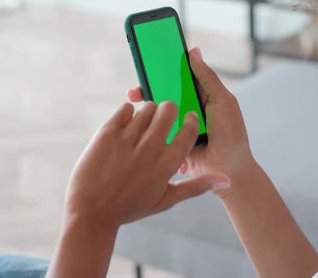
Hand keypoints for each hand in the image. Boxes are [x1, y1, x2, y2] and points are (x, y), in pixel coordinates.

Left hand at [64, 101, 229, 228]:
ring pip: (147, 106)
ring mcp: (128, 138)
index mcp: (168, 163)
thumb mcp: (166, 200)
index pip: (189, 128)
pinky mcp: (108, 132)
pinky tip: (126, 127)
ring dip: (148, 112)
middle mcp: (151, 147)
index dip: (189, 120)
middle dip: (168, 110)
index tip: (186, 119)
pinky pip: (125, 108)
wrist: (91, 212)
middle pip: (169, 108)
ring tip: (141, 126)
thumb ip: (197, 186)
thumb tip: (226, 179)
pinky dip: (127, 113)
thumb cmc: (130, 207)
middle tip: (162, 119)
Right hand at [126, 47, 255, 195]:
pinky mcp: (173, 140)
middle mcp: (189, 107)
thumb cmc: (231, 136)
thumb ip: (207, 77)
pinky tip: (141, 125)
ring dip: (146, 109)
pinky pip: (157, 130)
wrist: (229, 172)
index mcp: (201, 95)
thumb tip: (194, 51)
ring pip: (158, 112)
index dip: (164, 69)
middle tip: (135, 91)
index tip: (148, 63)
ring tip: (137, 107)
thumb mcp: (222, 101)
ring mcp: (180, 125)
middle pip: (164, 92)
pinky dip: (148, 127)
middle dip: (148, 89)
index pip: (179, 76)